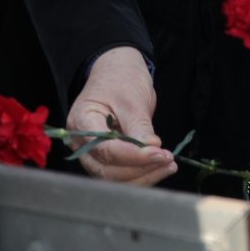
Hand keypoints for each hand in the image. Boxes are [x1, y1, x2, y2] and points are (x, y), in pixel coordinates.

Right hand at [67, 46, 176, 186]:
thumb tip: (151, 149)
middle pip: (106, 170)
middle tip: (167, 160)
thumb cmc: (121, 80)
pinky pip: (121, 174)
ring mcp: (92, 153)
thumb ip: (139, 126)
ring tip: (168, 165)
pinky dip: (141, 174)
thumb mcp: (132, 98)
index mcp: (81, 122)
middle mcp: (81, 143)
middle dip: (139, 169)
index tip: (159, 153)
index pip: (105, 149)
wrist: (117, 72)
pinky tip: (161, 166)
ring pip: (114, 177)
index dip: (133, 156)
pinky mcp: (106, 158)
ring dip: (143, 175)